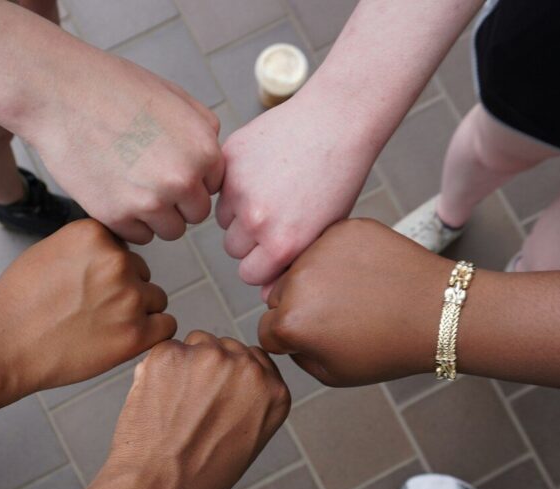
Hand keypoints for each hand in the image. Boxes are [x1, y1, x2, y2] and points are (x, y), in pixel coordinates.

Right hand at [0, 219, 175, 407]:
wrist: (3, 345)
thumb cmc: (19, 302)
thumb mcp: (49, 251)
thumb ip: (87, 248)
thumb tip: (113, 253)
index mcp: (94, 235)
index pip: (122, 248)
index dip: (107, 270)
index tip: (88, 287)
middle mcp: (116, 260)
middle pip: (142, 273)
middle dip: (125, 290)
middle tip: (92, 311)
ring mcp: (129, 297)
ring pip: (156, 299)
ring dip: (139, 312)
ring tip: (103, 327)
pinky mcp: (136, 334)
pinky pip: (166, 326)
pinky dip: (151, 334)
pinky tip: (125, 339)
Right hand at [24, 45, 223, 243]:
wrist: (61, 94)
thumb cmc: (114, 89)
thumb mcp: (175, 97)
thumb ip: (203, 131)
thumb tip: (212, 161)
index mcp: (204, 149)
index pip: (213, 186)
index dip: (191, 177)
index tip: (167, 165)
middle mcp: (183, 179)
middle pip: (195, 213)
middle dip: (177, 201)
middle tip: (147, 176)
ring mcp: (151, 201)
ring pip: (170, 230)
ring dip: (155, 215)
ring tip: (130, 184)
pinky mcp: (117, 216)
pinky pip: (138, 237)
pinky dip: (128, 222)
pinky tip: (113, 192)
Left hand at [100, 332, 290, 488]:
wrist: (158, 487)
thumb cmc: (200, 473)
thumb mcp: (249, 440)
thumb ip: (252, 399)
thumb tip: (235, 372)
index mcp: (274, 391)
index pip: (255, 359)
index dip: (231, 378)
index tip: (218, 399)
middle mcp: (247, 368)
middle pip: (226, 346)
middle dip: (209, 368)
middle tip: (193, 408)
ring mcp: (209, 357)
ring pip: (196, 343)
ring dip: (185, 364)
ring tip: (174, 406)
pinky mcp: (171, 353)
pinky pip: (166, 350)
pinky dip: (159, 370)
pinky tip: (156, 402)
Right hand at [217, 90, 379, 290]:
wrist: (337, 121)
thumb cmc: (339, 176)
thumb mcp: (324, 230)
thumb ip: (292, 265)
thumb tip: (264, 297)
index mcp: (282, 245)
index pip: (250, 275)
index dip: (262, 264)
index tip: (274, 249)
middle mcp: (257, 221)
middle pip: (234, 249)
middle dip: (249, 239)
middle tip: (275, 215)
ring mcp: (239, 188)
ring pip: (223, 218)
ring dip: (239, 211)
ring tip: (270, 190)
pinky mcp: (229, 160)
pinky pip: (219, 185)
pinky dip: (234, 182)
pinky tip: (263, 169)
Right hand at [258, 219, 453, 386]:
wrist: (437, 312)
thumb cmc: (390, 347)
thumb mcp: (334, 374)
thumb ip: (298, 355)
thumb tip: (282, 334)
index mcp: (291, 321)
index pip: (266, 329)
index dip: (290, 339)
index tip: (318, 338)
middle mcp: (297, 281)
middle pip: (279, 294)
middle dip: (300, 305)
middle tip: (339, 316)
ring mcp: (320, 249)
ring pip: (301, 266)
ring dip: (317, 278)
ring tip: (355, 294)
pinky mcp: (343, 229)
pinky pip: (327, 244)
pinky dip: (340, 256)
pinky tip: (366, 273)